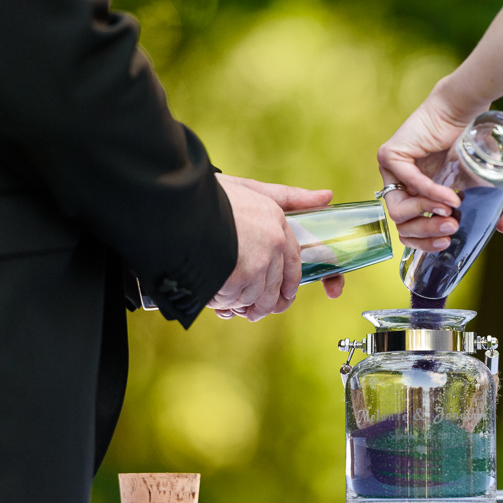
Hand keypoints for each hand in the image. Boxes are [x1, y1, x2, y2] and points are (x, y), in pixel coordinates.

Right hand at [209, 174, 344, 321]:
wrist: (175, 201)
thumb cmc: (207, 195)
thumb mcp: (250, 189)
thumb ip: (289, 196)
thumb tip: (328, 195)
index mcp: (277, 221)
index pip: (293, 261)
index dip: (289, 283)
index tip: (285, 296)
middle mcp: (273, 243)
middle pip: (275, 287)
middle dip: (264, 303)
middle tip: (252, 313)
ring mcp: (257, 262)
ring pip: (254, 298)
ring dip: (238, 303)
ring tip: (221, 298)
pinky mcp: (238, 278)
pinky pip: (233, 301)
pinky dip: (221, 302)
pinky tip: (210, 294)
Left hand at [377, 83, 502, 251]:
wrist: (465, 113)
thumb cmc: (470, 144)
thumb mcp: (482, 184)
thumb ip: (493, 208)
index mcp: (414, 198)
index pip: (409, 232)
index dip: (425, 244)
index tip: (447, 243)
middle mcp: (399, 187)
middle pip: (401, 226)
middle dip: (428, 233)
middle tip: (452, 228)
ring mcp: (391, 172)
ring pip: (397, 212)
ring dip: (426, 215)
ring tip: (451, 212)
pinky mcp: (389, 156)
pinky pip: (407, 183)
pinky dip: (429, 193)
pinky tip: (450, 196)